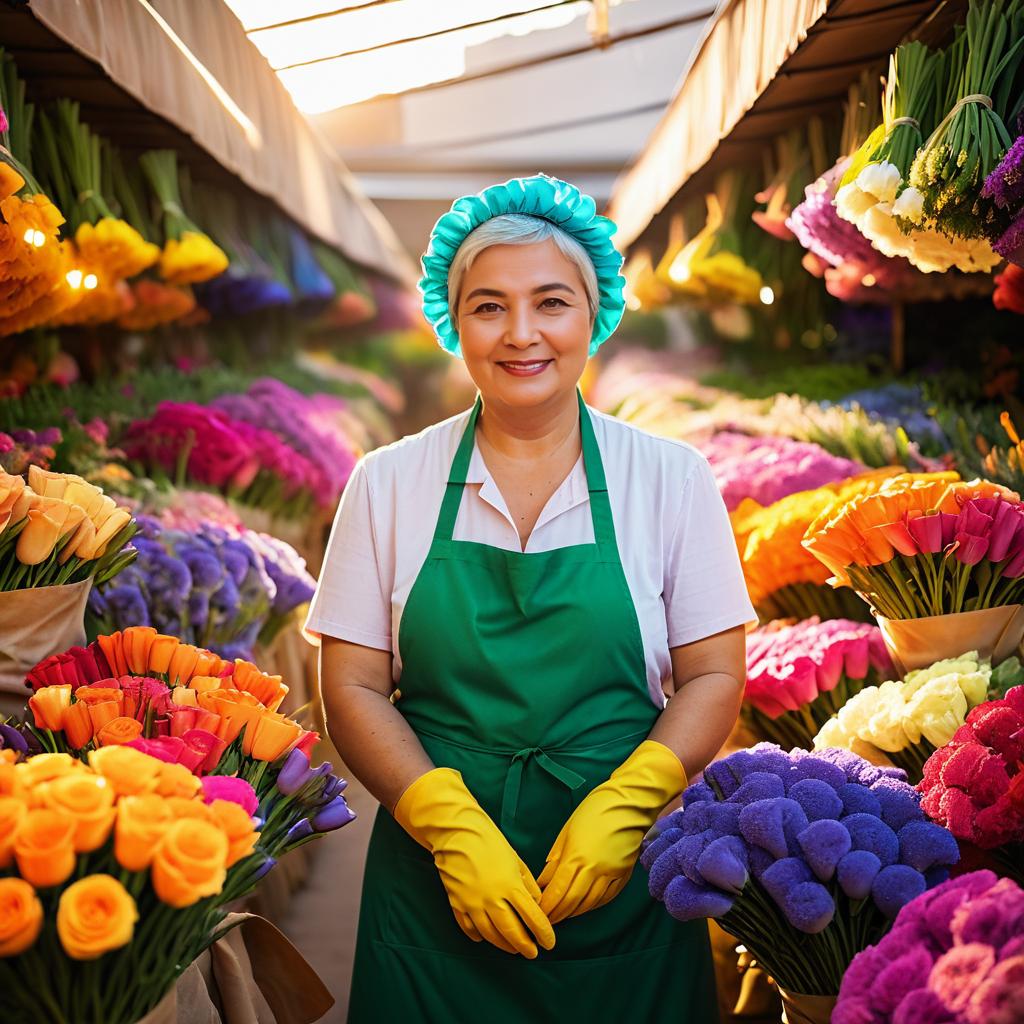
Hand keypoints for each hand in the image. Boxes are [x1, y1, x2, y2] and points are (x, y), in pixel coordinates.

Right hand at [394, 768, 554, 957]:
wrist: (456, 831)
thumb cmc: (489, 841)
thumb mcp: (515, 859)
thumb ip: (527, 884)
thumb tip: (536, 904)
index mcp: (510, 885)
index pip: (533, 918)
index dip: (543, 933)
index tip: (549, 943)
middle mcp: (492, 899)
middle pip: (512, 933)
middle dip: (525, 946)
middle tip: (532, 952)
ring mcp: (472, 904)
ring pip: (491, 935)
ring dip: (504, 945)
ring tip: (513, 948)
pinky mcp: (457, 904)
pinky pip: (470, 929)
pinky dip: (479, 936)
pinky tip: (486, 937)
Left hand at [538, 740, 685, 923]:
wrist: (630, 802)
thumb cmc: (595, 810)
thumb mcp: (568, 829)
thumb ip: (557, 857)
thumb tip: (544, 879)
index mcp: (577, 855)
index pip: (558, 890)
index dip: (548, 905)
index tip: (539, 913)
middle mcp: (595, 869)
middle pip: (573, 900)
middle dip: (559, 913)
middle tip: (548, 921)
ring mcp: (611, 873)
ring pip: (590, 902)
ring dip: (575, 912)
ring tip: (563, 916)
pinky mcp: (624, 874)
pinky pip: (607, 897)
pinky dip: (593, 905)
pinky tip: (584, 907)